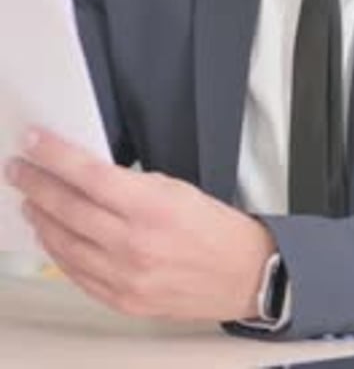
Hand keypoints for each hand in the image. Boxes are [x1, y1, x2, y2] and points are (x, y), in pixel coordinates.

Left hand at [5, 128, 274, 320]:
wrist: (242, 274)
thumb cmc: (212, 227)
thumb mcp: (174, 187)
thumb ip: (128, 183)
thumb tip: (85, 174)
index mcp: (152, 207)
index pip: (89, 175)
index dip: (55, 156)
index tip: (34, 142)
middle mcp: (134, 244)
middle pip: (69, 208)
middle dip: (36, 184)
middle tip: (17, 169)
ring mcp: (125, 277)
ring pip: (65, 243)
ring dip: (41, 217)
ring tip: (28, 199)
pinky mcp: (122, 301)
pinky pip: (76, 274)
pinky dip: (57, 252)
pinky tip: (50, 235)